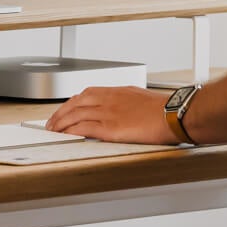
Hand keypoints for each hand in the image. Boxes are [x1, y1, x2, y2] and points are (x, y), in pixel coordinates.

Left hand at [44, 86, 179, 144]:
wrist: (175, 114)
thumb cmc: (164, 109)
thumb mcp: (140, 98)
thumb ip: (125, 102)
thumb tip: (120, 110)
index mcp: (117, 91)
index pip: (86, 93)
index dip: (71, 102)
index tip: (64, 108)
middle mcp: (109, 99)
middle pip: (76, 103)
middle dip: (60, 112)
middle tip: (51, 122)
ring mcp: (109, 113)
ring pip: (76, 114)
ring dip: (61, 122)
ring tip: (53, 130)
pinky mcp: (111, 129)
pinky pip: (84, 128)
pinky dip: (71, 130)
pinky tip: (65, 135)